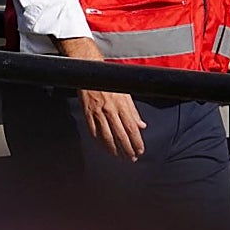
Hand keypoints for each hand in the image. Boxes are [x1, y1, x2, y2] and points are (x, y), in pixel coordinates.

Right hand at [57, 36, 146, 160]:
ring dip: (114, 149)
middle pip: (120, 134)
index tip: (140, 150)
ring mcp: (97, 112)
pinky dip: (99, 142)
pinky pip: (94, 132)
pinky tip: (104, 147)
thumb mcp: (125, 93)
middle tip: (132, 157)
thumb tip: (142, 125)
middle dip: (127, 148)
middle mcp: (110, 110)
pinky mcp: (87, 113)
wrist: (91, 72)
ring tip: (119, 156)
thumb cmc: (110, 82)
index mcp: (121, 104)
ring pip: (106, 136)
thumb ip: (133, 111)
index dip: (136, 141)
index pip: (131, 127)